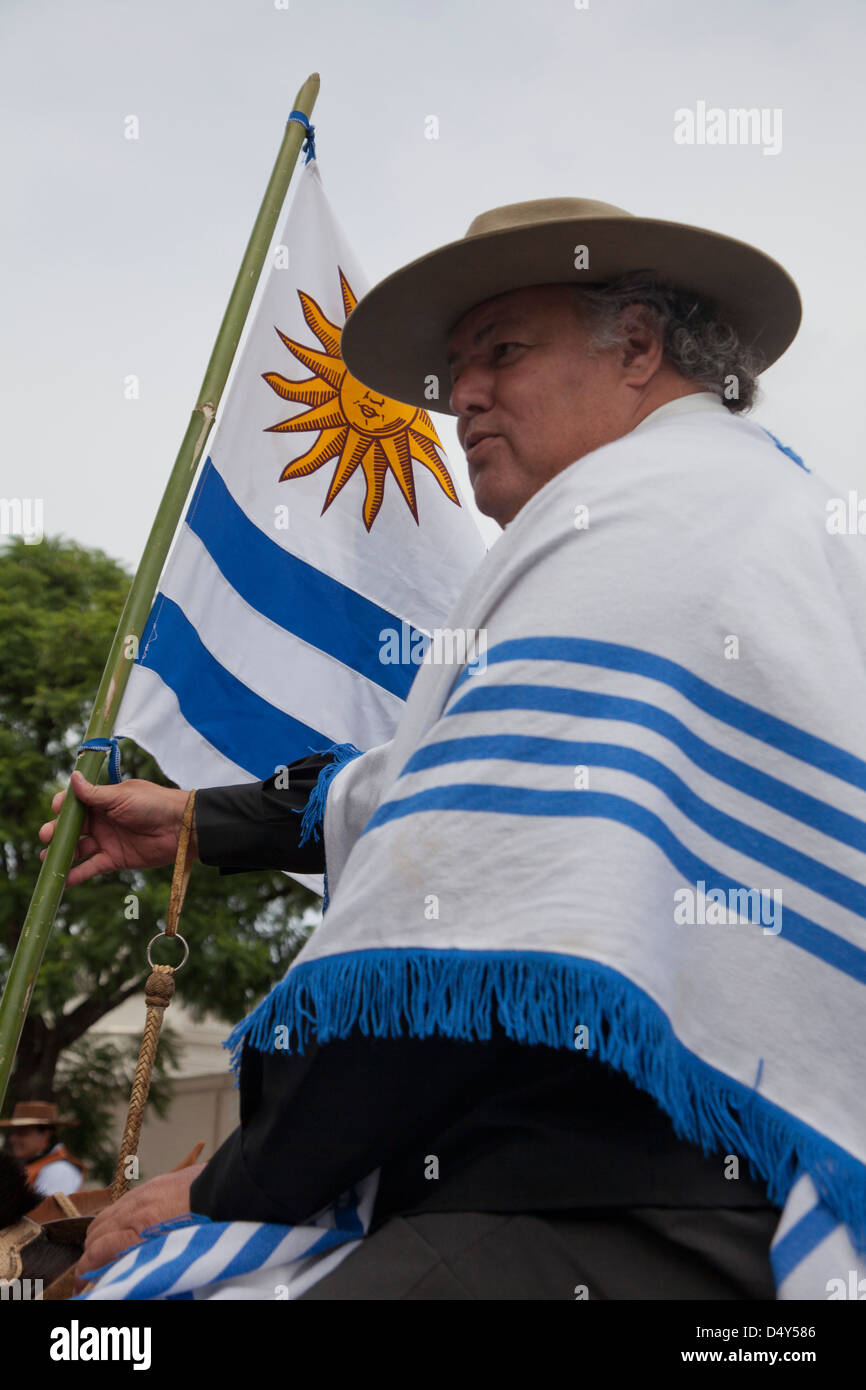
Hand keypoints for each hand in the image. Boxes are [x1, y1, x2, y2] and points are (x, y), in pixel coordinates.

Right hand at [39, 770, 195, 885]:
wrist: (181, 827)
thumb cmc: (153, 804)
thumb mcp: (121, 797)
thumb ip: (95, 793)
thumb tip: (73, 777)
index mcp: (103, 800)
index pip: (75, 803)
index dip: (63, 807)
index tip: (57, 810)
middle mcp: (102, 820)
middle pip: (71, 827)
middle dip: (55, 832)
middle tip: (46, 836)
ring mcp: (107, 840)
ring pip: (78, 849)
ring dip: (62, 854)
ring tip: (47, 859)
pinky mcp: (115, 859)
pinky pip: (91, 867)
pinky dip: (76, 874)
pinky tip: (62, 879)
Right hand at [75, 1164, 205, 1286]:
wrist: (230, 1192)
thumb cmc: (208, 1230)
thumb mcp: (171, 1254)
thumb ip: (142, 1261)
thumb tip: (127, 1274)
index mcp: (140, 1230)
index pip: (97, 1251)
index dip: (85, 1270)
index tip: (83, 1284)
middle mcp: (137, 1209)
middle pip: (96, 1232)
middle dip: (90, 1253)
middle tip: (94, 1271)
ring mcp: (145, 1193)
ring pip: (107, 1214)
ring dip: (101, 1234)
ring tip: (105, 1250)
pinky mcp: (155, 1182)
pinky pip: (125, 1201)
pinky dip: (117, 1217)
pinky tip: (125, 1227)